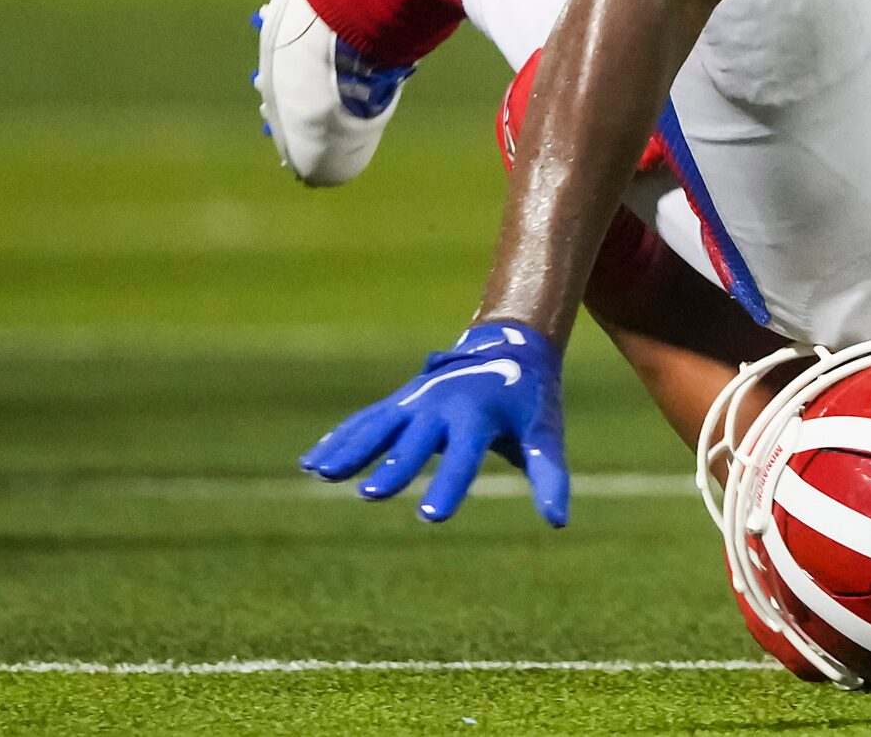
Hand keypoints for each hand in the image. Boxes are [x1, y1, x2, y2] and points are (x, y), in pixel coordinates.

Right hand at [301, 322, 568, 523]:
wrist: (509, 347)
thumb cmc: (530, 402)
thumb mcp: (545, 435)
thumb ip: (549, 477)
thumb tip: (558, 522)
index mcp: (479, 416)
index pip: (464, 456)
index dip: (448, 484)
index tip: (431, 515)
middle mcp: (442, 405)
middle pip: (415, 441)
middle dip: (394, 466)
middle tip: (371, 495)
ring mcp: (416, 400)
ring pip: (378, 427)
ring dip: (351, 449)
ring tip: (321, 474)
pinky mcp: (400, 401)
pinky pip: (366, 421)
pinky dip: (340, 439)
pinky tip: (311, 463)